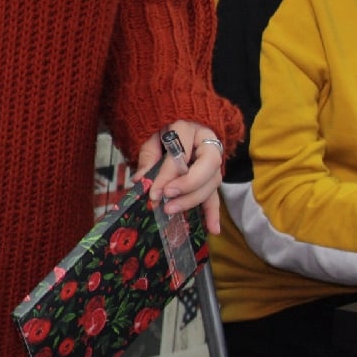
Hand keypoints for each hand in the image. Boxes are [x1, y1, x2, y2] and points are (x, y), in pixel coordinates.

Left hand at [134, 119, 223, 234]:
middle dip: (187, 186)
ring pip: (212, 183)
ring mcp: (214, 161)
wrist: (179, 127)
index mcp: (189, 129)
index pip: (182, 153)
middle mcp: (207, 144)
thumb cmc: (163, 134)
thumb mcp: (151, 140)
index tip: (154, 192)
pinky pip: (216, 195)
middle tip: (167, 198)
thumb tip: (140, 181)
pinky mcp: (213, 177)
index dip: (168, 174)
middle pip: (206, 167)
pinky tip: (213, 229)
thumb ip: (148, 158)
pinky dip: (213, 213)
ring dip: (193, 200)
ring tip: (172, 210)